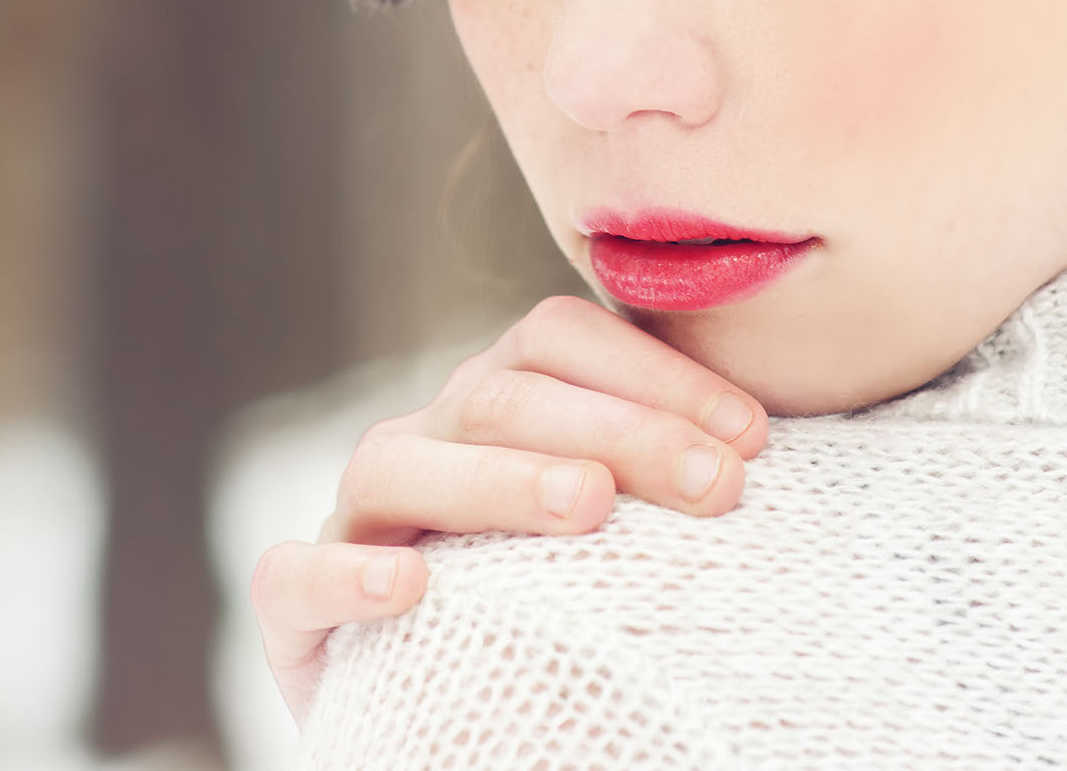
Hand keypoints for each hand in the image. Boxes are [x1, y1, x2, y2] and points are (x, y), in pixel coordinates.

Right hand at [251, 294, 767, 721]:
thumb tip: (773, 452)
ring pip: (396, 463)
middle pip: (498, 393)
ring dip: (500, 477)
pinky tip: (412, 591)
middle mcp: (423, 446)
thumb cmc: (574, 618)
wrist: (473, 726)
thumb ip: (674, 486)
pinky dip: (344, 577)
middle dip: (617, 428)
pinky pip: (293, 577)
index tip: (752, 435)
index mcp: (497, 409)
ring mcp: (355, 526)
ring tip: (590, 507)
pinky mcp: (296, 615)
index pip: (556, 340)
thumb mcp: (627, 544)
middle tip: (714, 482)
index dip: (651, 371)